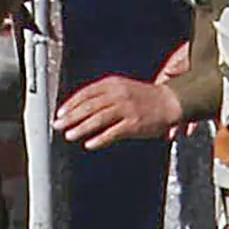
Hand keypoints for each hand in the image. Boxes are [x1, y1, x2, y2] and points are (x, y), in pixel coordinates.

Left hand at [55, 73, 187, 148]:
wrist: (170, 102)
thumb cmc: (144, 97)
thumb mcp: (122, 87)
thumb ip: (103, 95)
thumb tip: (80, 107)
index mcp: (113, 84)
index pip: (86, 93)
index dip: (71, 104)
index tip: (60, 112)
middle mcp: (118, 94)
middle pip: (89, 106)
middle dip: (71, 117)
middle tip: (58, 125)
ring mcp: (126, 109)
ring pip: (98, 119)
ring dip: (81, 128)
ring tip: (69, 135)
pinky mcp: (134, 123)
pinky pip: (113, 132)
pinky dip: (100, 139)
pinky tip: (90, 144)